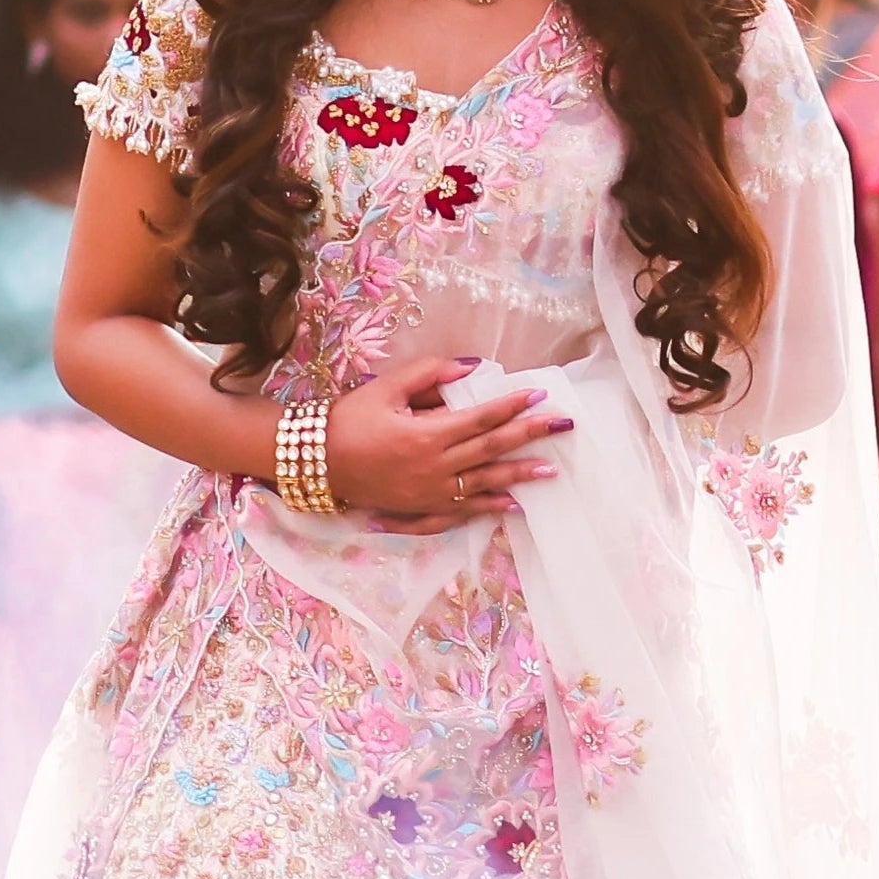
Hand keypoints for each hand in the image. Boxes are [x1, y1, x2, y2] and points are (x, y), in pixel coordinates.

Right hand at [316, 356, 568, 533]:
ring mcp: (429, 493)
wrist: (316, 463)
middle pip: (491, 450)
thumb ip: (429, 374)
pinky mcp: (421, 509)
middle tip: (562, 426)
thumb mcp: (386, 388)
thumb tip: (471, 367)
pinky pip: (461, 511)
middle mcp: (433, 467)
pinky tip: (513, 504)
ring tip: (551, 469)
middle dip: (529, 436)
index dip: (512, 406)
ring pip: (483, 483)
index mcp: (426, 434)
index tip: (539, 396)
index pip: (481, 418)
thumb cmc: (349, 420)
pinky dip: (488, 507)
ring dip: (519, 475)